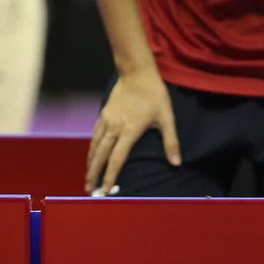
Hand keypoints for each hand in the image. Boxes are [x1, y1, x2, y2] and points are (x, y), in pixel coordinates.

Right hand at [85, 68, 177, 194]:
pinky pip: (95, 135)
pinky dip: (91, 148)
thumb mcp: (167, 118)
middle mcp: (114, 128)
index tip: (105, 191)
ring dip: (90, 163)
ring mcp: (106, 120)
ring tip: (87, 177)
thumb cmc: (154, 95)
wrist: (137, 73)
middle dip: (94, 174)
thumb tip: (177, 163)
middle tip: (89, 189)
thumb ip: (171, 142)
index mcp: (129, 131)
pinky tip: (91, 154)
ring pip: (95, 146)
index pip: (116, 160)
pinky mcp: (103, 114)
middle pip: (101, 156)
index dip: (110, 176)